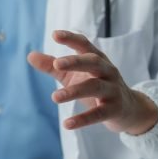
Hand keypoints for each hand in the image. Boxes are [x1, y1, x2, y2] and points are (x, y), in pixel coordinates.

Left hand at [27, 30, 157, 134]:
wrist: (128, 109)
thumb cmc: (96, 86)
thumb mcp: (73, 75)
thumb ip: (52, 66)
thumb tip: (30, 55)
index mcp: (97, 59)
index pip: (85, 45)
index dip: (71, 39)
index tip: (54, 34)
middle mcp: (107, 71)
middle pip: (93, 62)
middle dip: (75, 62)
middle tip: (56, 64)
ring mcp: (112, 89)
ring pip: (95, 87)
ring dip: (74, 91)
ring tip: (54, 97)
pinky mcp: (114, 109)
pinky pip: (98, 114)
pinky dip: (83, 119)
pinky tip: (67, 123)